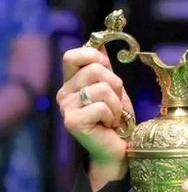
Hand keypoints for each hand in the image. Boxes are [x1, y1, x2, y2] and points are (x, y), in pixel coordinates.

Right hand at [56, 46, 133, 190]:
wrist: (120, 148)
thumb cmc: (117, 119)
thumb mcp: (114, 89)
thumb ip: (104, 68)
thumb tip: (100, 43)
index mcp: (72, 82)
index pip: (73, 55)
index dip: (94, 56)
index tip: (108, 68)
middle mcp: (64, 94)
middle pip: (95, 70)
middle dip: (116, 85)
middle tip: (115, 103)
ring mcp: (66, 108)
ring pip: (102, 88)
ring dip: (117, 104)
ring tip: (113, 116)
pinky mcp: (73, 122)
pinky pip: (101, 106)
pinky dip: (113, 115)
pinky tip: (109, 126)